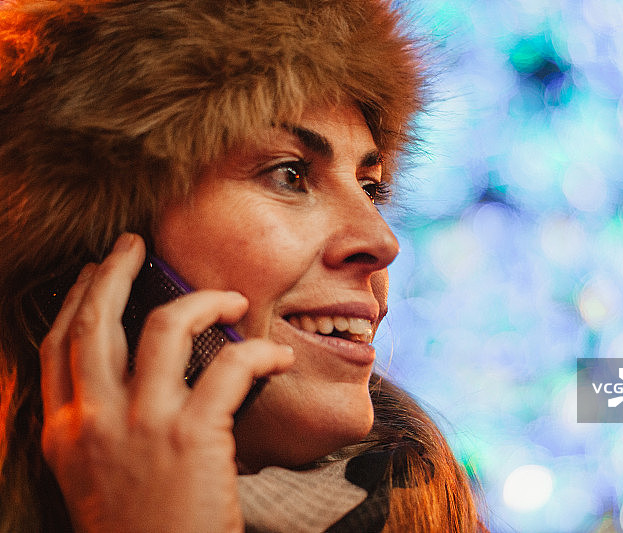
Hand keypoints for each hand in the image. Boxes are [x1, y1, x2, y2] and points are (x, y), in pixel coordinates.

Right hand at [38, 233, 293, 532]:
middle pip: (95, 322)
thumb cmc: (140, 531)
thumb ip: (102, 429)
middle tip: (133, 242)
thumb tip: (130, 383)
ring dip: (202, 301)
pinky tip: (277, 356)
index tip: (95, 273)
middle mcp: (94, 422)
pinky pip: (228, 367)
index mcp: (66, 434)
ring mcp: (142, 426)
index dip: (75, 300)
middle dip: (113, 272)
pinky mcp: (192, 436)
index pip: (57, 348)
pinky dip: (258, 353)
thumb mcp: (96, 479)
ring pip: (163, 327)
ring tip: (232, 299)